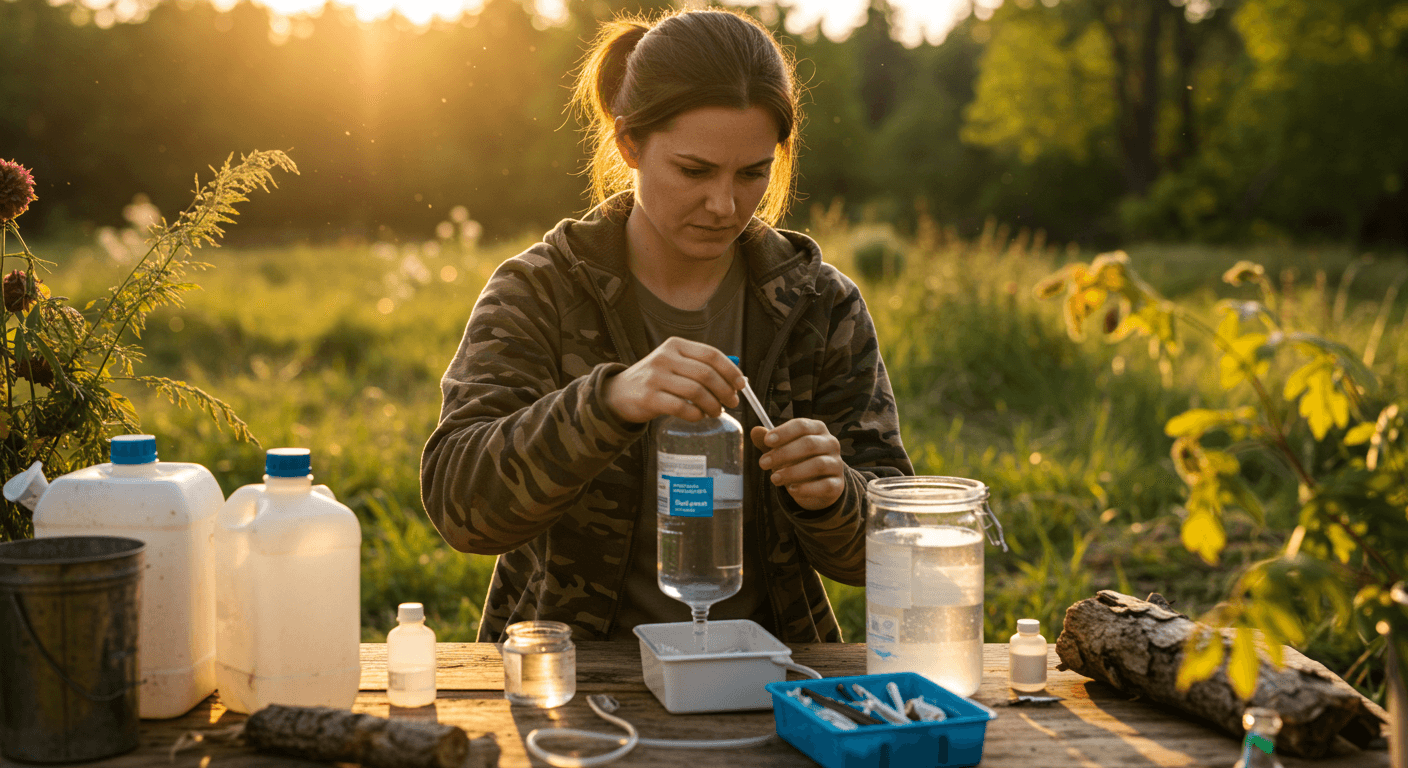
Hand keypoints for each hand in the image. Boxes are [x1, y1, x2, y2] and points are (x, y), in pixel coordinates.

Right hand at [603, 337, 742, 423]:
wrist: (619, 393)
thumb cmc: (656, 380)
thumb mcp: (675, 364)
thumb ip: (702, 367)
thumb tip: (738, 380)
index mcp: (675, 345)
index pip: (711, 354)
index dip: (730, 371)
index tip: (741, 385)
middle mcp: (665, 357)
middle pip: (706, 374)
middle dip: (725, 391)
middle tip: (732, 403)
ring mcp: (655, 377)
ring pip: (696, 391)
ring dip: (712, 405)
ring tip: (716, 412)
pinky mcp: (648, 398)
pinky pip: (681, 407)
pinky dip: (696, 414)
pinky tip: (699, 416)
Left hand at [751, 419, 843, 510]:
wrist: (819, 485)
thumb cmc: (799, 460)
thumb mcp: (783, 449)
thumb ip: (770, 442)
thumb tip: (755, 431)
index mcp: (817, 429)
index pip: (802, 425)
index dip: (784, 432)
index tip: (767, 441)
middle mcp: (830, 443)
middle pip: (809, 444)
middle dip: (783, 453)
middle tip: (763, 463)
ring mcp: (836, 464)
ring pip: (818, 464)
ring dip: (793, 472)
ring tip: (774, 478)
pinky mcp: (838, 484)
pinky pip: (825, 485)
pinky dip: (806, 488)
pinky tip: (791, 490)